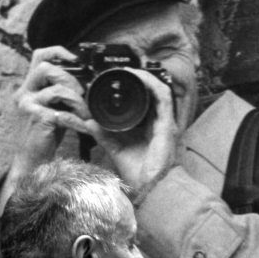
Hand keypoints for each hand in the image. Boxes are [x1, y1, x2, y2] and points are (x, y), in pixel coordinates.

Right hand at [0, 47, 91, 213]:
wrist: (29, 163)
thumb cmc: (42, 138)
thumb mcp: (48, 109)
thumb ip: (58, 94)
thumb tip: (82, 83)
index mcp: (27, 88)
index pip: (39, 56)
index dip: (58, 51)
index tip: (76, 59)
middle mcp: (24, 93)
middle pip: (45, 67)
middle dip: (69, 77)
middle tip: (81, 92)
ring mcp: (28, 106)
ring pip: (56, 89)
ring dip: (77, 100)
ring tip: (85, 112)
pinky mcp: (38, 120)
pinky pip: (63, 114)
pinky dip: (78, 121)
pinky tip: (86, 127)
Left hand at [81, 68, 179, 195]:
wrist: (150, 187)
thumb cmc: (138, 172)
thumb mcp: (115, 148)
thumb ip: (103, 135)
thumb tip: (89, 122)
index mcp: (148, 126)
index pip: (143, 100)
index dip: (133, 87)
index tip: (115, 80)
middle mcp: (159, 121)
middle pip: (151, 92)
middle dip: (138, 78)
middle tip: (120, 71)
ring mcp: (165, 121)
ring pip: (158, 89)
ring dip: (144, 77)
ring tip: (129, 70)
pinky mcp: (168, 123)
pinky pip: (163, 96)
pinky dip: (152, 84)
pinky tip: (139, 77)